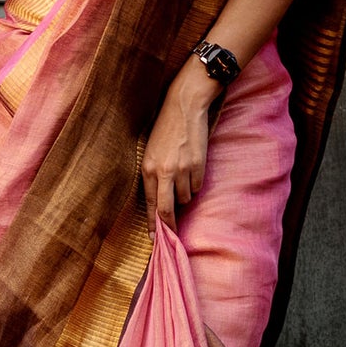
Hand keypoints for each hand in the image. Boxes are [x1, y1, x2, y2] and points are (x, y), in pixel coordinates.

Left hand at [141, 65, 218, 228]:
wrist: (183, 108)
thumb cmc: (165, 130)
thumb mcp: (151, 153)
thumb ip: (154, 177)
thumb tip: (160, 204)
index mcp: (148, 169)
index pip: (151, 204)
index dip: (154, 224)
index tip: (155, 238)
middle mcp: (163, 172)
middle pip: (167, 209)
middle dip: (170, 225)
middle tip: (173, 233)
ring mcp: (181, 169)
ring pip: (185, 198)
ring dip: (184, 194)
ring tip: (182, 176)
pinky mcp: (197, 165)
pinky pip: (197, 187)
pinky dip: (195, 183)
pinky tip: (192, 168)